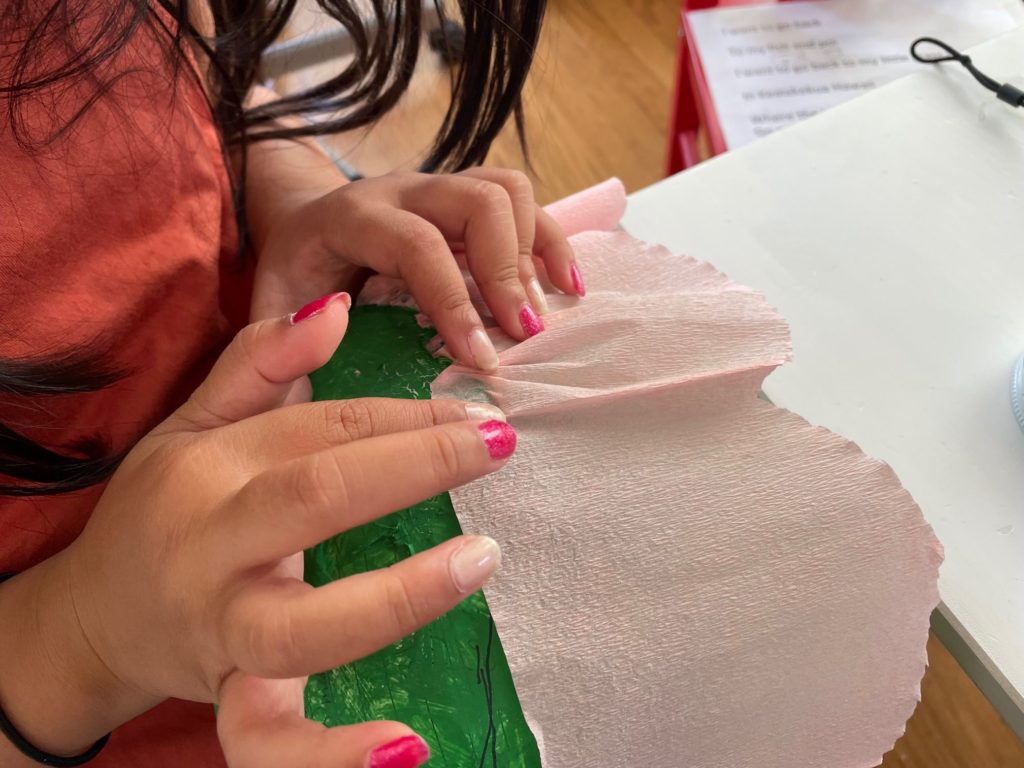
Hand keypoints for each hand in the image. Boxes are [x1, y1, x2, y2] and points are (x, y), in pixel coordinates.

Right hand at [0, 293, 513, 766]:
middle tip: (496, 444)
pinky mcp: (232, 698)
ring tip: (482, 559)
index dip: (406, 415)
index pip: (322, 428)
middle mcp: (213, 549)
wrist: (96, 620)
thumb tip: (334, 308)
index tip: (478, 408)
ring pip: (302, 626)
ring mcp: (222, 632)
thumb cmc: (162, 512)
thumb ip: (257, 365)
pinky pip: (273, 741)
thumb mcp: (193, 427)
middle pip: (315, 497)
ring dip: (399, 596)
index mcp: (211, 472)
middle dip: (413, 464)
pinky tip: (407, 747)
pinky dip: (333, 755)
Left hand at [251, 168, 582, 371]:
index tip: (481, 358)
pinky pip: (523, 200)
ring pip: (507, 190)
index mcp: (353, 215)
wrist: (303, 218)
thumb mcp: (271, 304)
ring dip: (534, 254)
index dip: (454, 301)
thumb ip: (281, 340)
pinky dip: (551, 242)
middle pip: (478, 201)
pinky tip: (567, 288)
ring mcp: (441, 186)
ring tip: (540, 317)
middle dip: (507, 272)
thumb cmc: (292, 271)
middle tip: (523, 336)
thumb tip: (321, 378)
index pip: (417, 244)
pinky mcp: (468, 196)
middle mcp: (403, 189)